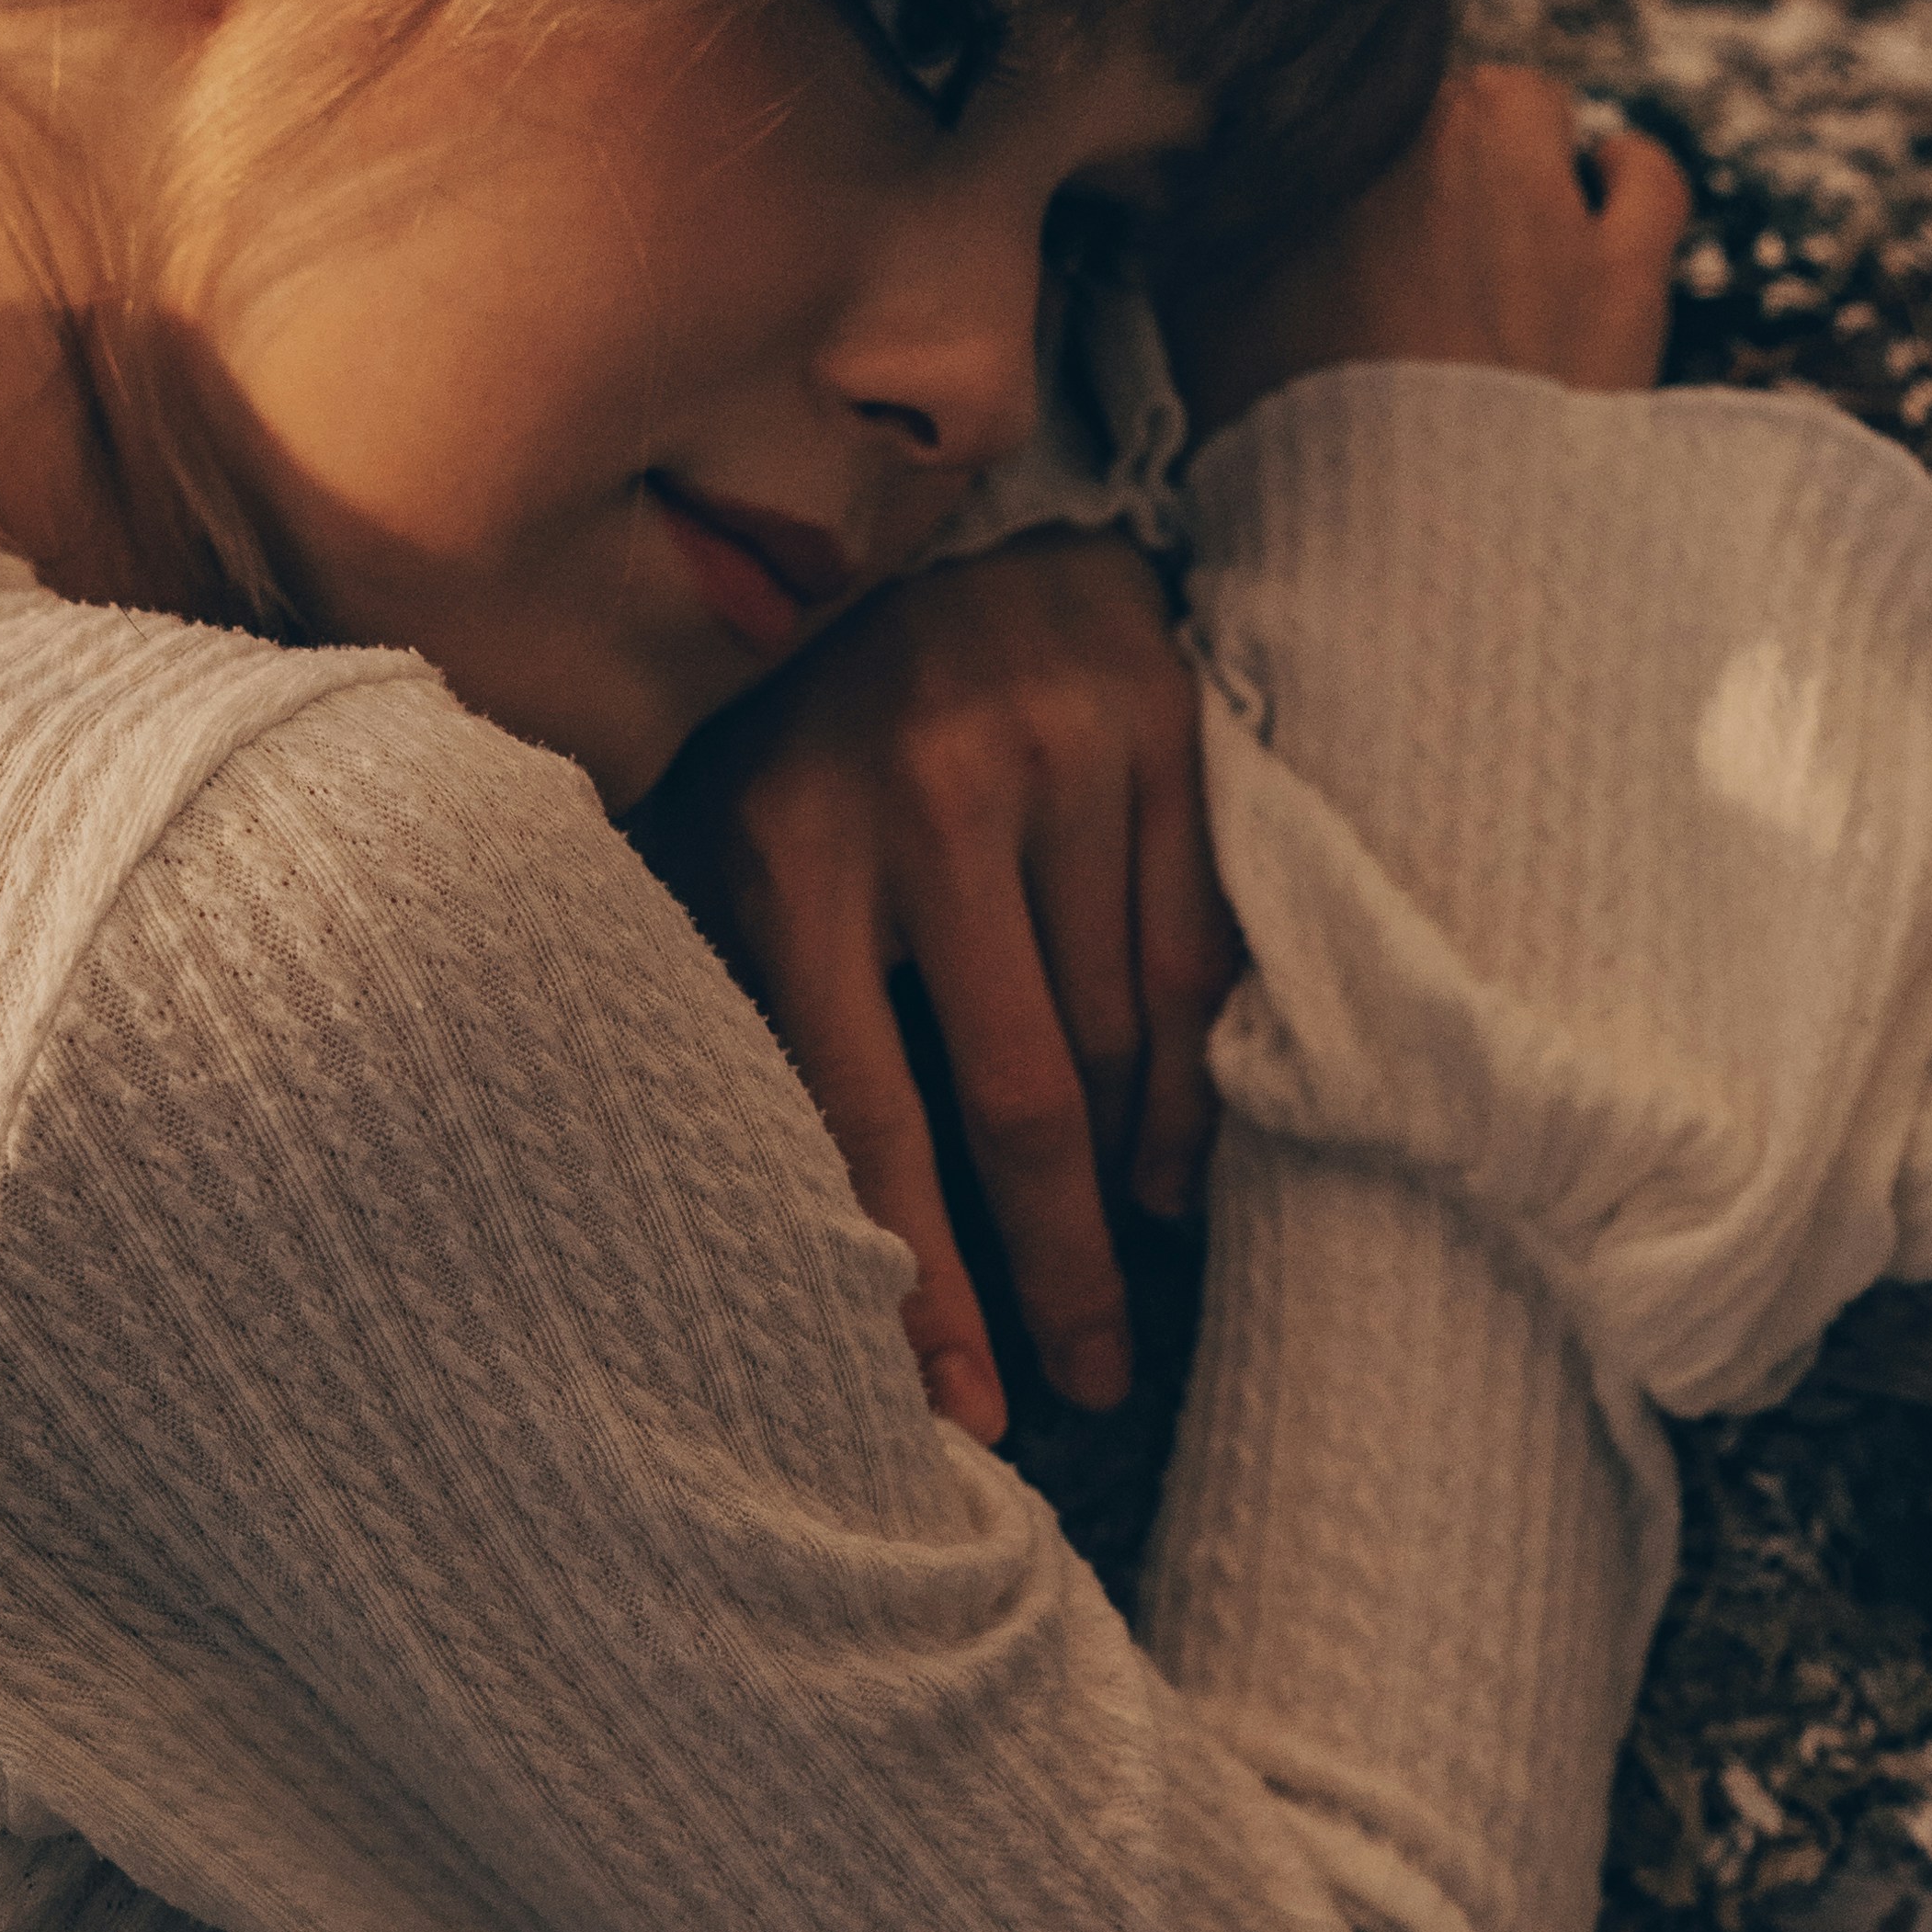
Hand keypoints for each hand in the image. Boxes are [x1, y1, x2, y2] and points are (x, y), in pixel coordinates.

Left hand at [632, 526, 1234, 1446]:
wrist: (941, 520)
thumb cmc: (810, 729)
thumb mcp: (734, 847)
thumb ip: (753, 1008)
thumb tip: (758, 1240)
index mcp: (790, 845)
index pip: (864, 1111)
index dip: (921, 1281)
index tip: (967, 1411)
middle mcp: (927, 796)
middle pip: (1016, 1098)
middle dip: (1057, 1271)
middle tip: (1089, 1386)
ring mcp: (1059, 754)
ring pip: (1118, 1038)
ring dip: (1126, 1185)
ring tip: (1126, 1272)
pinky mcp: (1165, 727)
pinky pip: (1196, 960)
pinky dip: (1189, 1082)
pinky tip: (1172, 1165)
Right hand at [1175, 62, 1689, 426]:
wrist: (1408, 571)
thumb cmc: (1295, 466)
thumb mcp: (1197, 346)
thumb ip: (1189, 252)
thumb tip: (1180, 201)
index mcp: (1322, 160)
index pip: (1327, 107)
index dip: (1337, 155)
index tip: (1334, 201)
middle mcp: (1429, 152)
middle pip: (1424, 99)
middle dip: (1418, 148)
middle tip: (1402, 225)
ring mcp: (1537, 206)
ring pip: (1526, 107)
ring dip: (1513, 141)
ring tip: (1497, 207)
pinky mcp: (1622, 273)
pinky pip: (1644, 175)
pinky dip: (1622, 174)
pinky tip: (1603, 188)